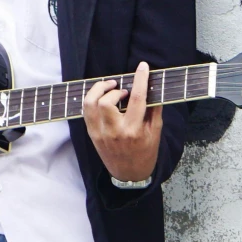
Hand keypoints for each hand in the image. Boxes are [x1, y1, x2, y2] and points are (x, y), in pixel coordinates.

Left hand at [83, 62, 160, 184]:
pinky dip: (93, 100)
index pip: (137, 99)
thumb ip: (154, 110)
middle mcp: (114, 131)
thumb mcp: (155, 132)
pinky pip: (86, 112)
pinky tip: (102, 98)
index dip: (140, 80)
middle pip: (105, 101)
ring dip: (98, 91)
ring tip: (109, 88)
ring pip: (90, 104)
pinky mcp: (92, 134)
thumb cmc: (146, 153)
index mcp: (134, 131)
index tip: (143, 67)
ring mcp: (100, 133)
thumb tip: (153, 88)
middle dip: (113, 89)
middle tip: (122, 89)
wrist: (129, 175)